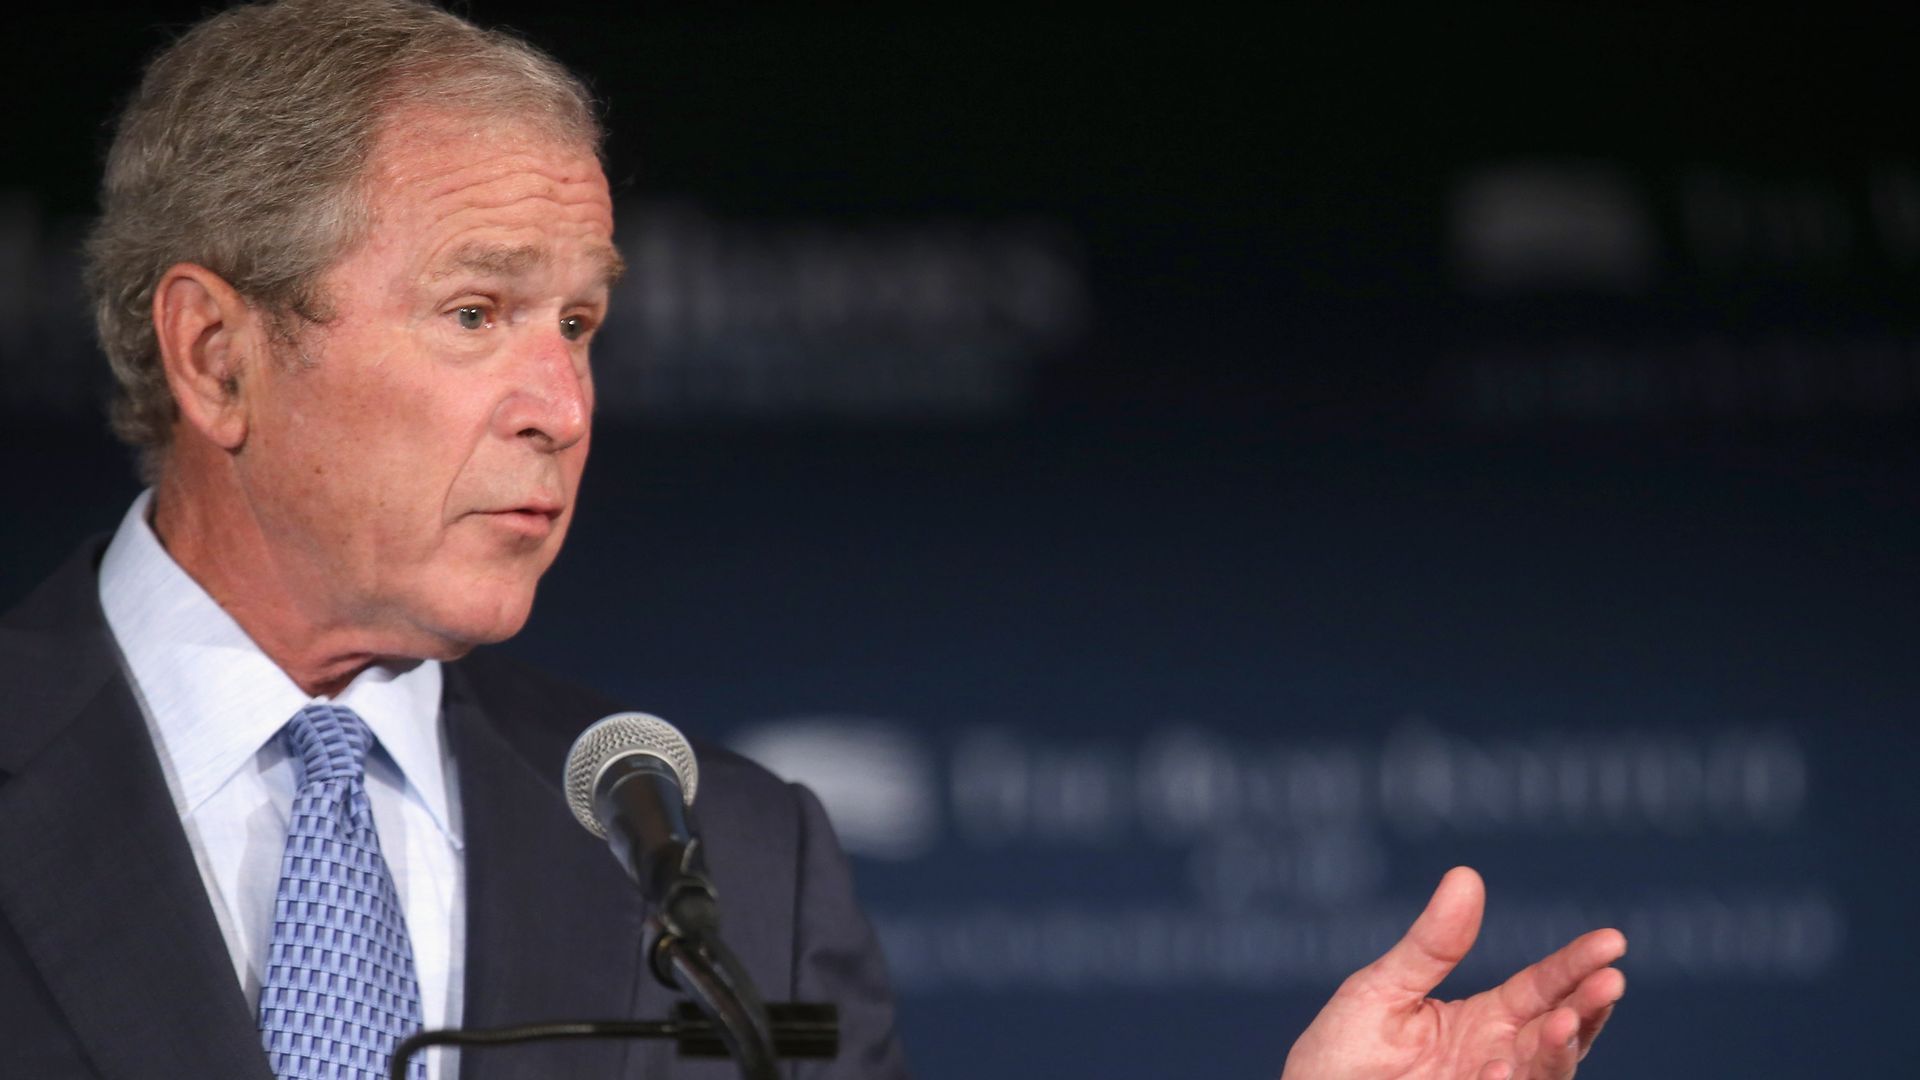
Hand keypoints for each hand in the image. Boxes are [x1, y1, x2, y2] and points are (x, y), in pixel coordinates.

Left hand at [1281, 867, 1625, 1079]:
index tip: (1612, 942)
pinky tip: (1499, 1071)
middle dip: (1588, 1008)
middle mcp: (1499, 1059)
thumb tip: (1466, 875)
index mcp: (1485, 1021)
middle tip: (1609, 981)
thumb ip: (1431, 946)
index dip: (1577, 966)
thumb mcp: (1382, 990)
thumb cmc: (1340, 1055)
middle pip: (1561, 1032)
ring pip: (1545, 1074)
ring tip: (1561, 1022)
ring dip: (1559, 1051)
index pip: (1543, 988)